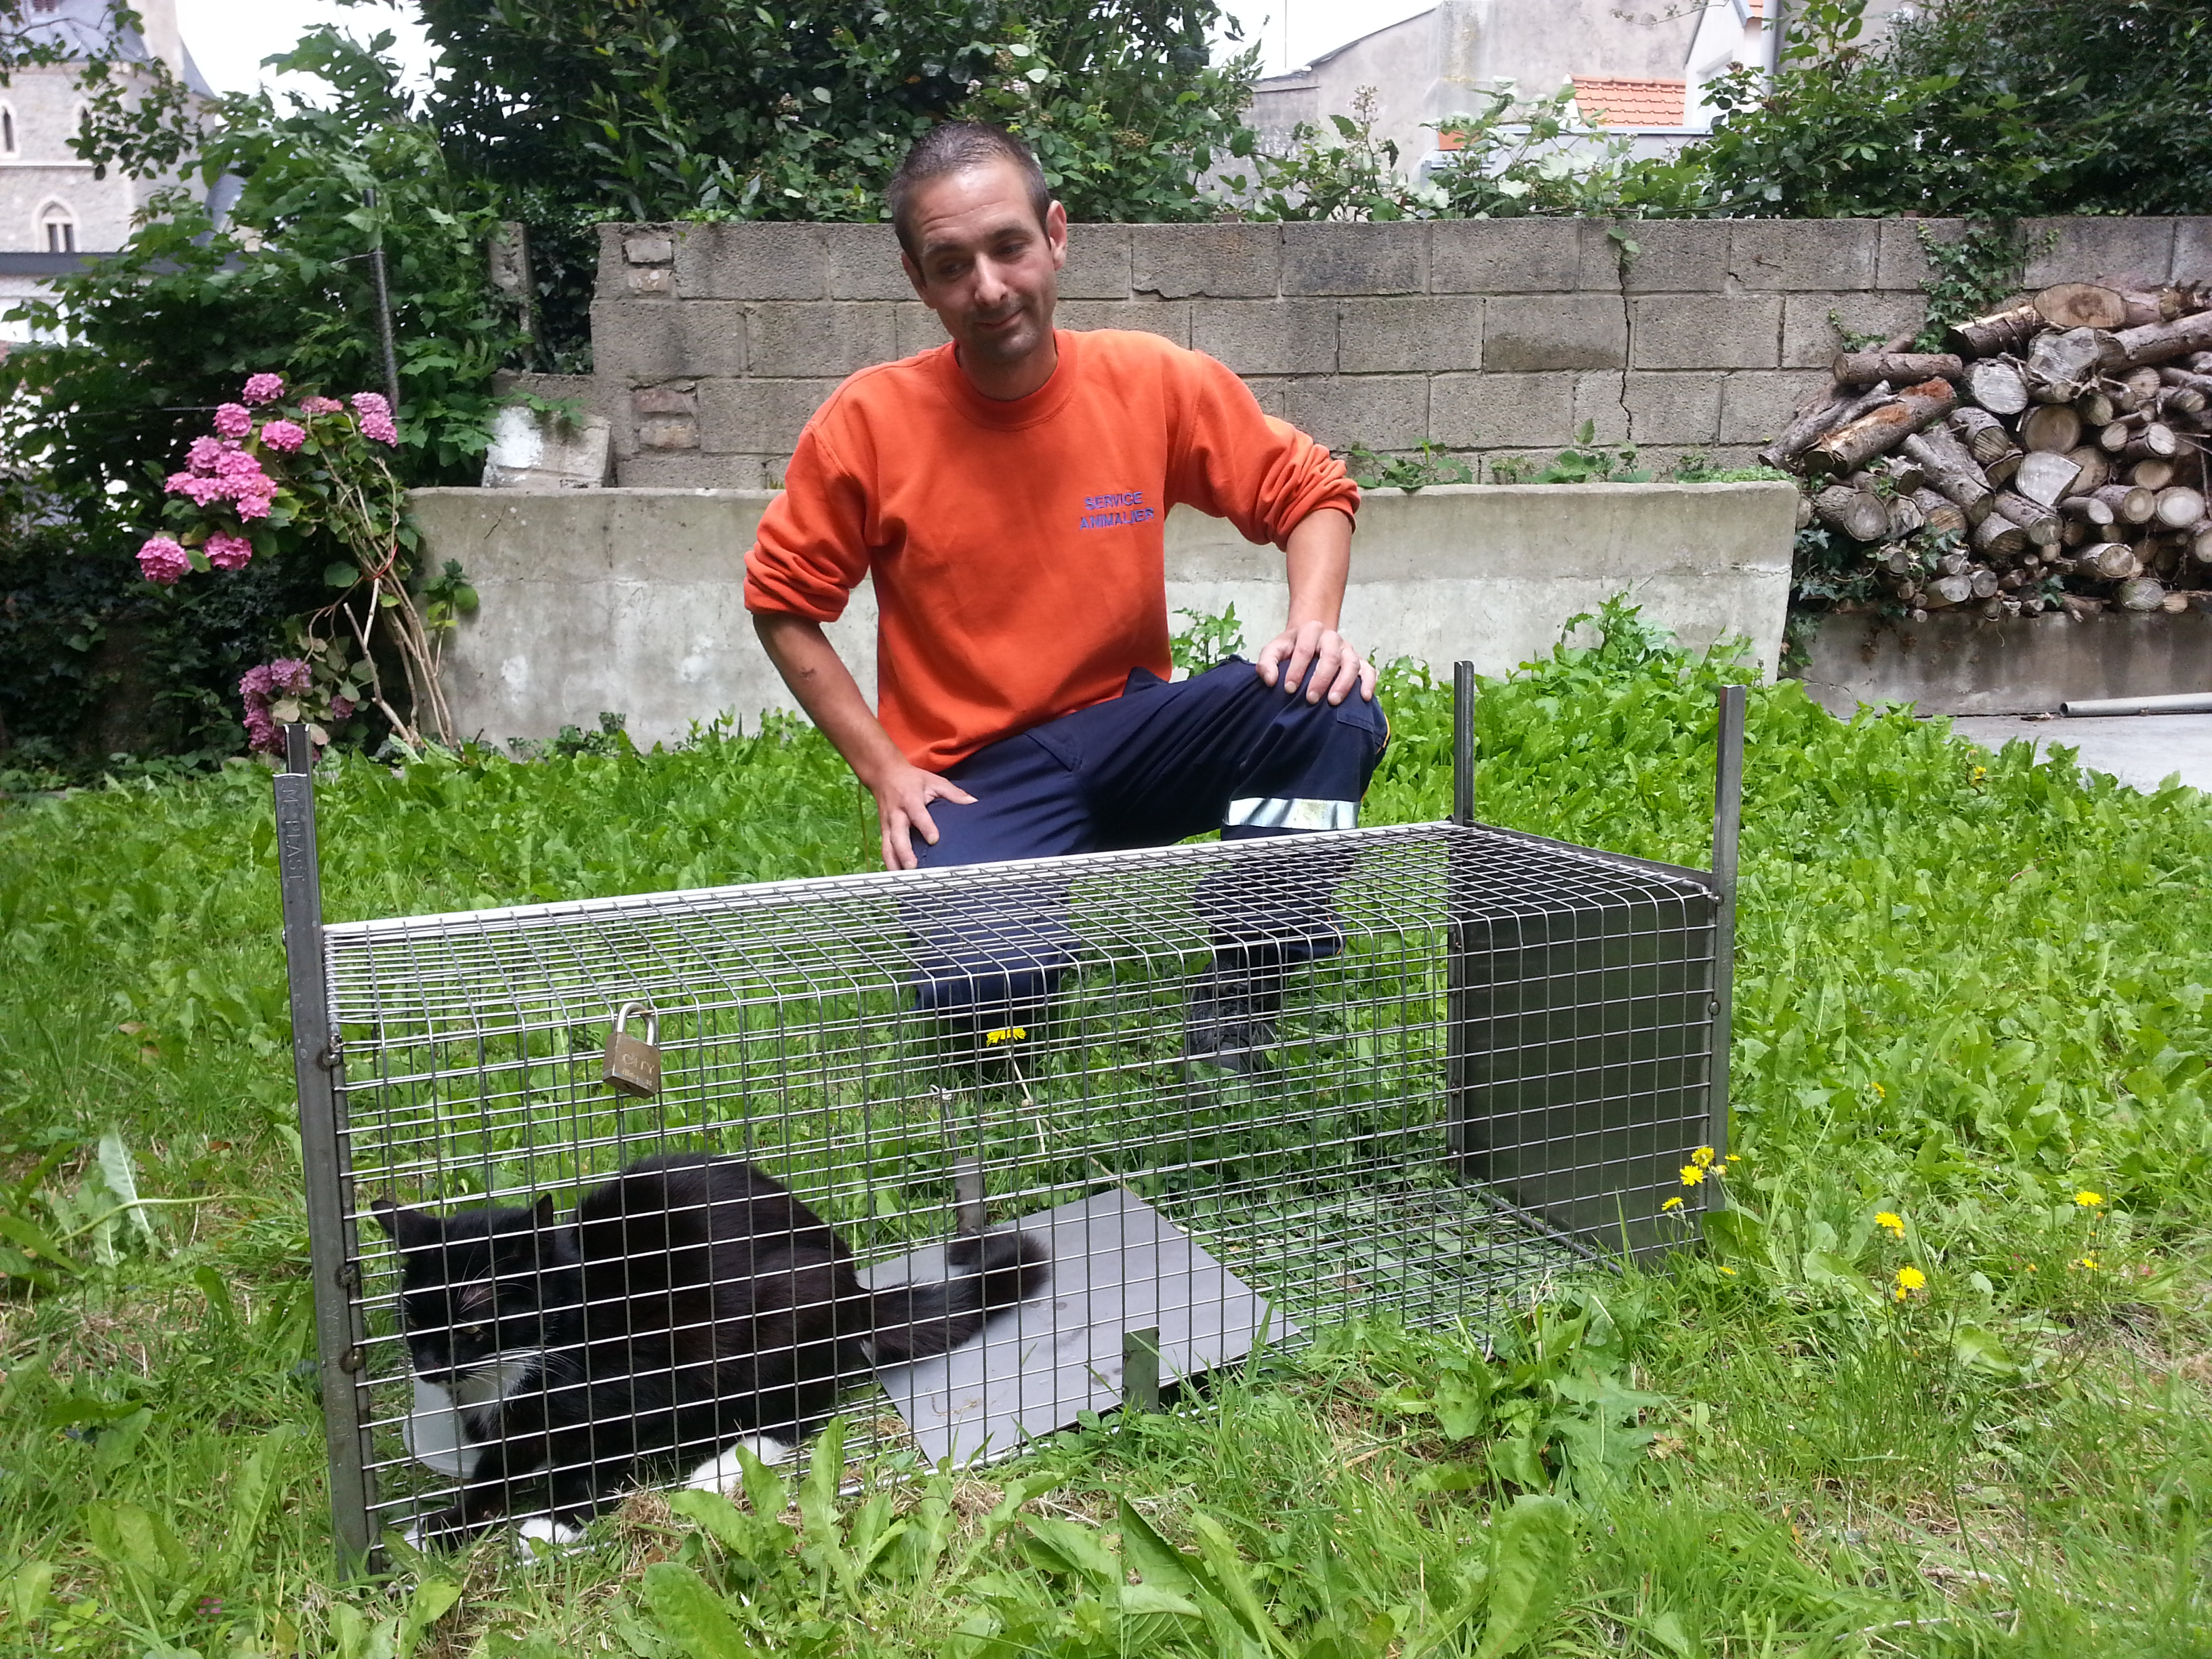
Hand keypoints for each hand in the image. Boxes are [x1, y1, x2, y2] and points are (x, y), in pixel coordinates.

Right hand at [868, 760, 975, 870]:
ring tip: (903, 878)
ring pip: (887, 846)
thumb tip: (973, 802)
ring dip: (894, 862)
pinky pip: (884, 849)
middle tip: (912, 867)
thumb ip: (953, 793)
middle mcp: (897, 814)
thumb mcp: (933, 781)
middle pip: (898, 835)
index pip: (918, 815)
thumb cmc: (912, 779)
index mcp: (910, 800)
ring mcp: (887, 824)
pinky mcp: (883, 830)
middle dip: (904, 852)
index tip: (934, 840)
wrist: (884, 774)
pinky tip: (896, 876)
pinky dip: (889, 863)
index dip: (925, 827)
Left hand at [1256, 620, 1375, 705]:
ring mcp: (1348, 649)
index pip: (1304, 649)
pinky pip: (1368, 670)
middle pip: (1331, 656)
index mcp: (1310, 631)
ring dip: (1343, 683)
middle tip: (1311, 699)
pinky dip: (1368, 683)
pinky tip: (1365, 697)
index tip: (1289, 689)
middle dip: (1321, 679)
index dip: (1296, 669)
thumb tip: (1271, 680)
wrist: (1309, 640)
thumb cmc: (1290, 649)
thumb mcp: (1274, 650)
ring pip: (1351, 663)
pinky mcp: (1359, 661)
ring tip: (1333, 701)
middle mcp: (1332, 638)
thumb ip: (1267, 662)